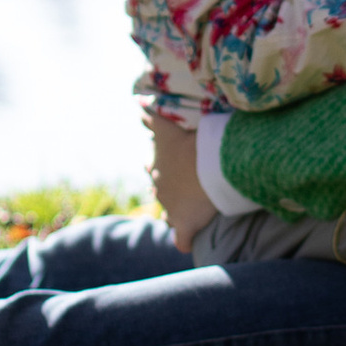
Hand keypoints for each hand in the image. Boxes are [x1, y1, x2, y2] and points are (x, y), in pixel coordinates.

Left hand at [148, 120, 216, 251]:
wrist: (210, 164)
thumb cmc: (194, 142)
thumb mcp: (167, 127)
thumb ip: (150, 117)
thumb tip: (136, 101)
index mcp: (156, 166)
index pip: (153, 168)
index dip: (159, 167)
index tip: (166, 164)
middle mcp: (160, 188)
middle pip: (159, 191)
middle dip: (166, 189)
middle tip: (182, 185)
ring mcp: (171, 208)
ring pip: (168, 213)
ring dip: (174, 212)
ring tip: (184, 209)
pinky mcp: (186, 225)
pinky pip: (182, 240)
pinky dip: (184, 240)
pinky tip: (186, 243)